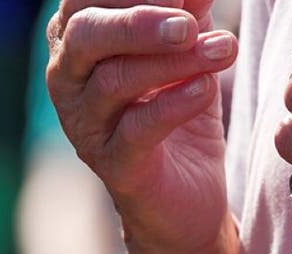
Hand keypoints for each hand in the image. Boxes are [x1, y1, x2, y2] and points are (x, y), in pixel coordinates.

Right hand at [46, 0, 238, 253]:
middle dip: (140, 21)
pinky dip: (174, 104)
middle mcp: (69, 79)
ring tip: (221, 50)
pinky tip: (205, 88)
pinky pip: (137, 129)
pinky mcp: (114, 165)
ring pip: (116, 82)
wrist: (188, 196)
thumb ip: (188, 12)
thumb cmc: (179, 111)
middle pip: (88, 34)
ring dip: (174, 62)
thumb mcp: (187, 52)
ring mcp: (86, 125)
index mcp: (78, 39)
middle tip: (189, 22)